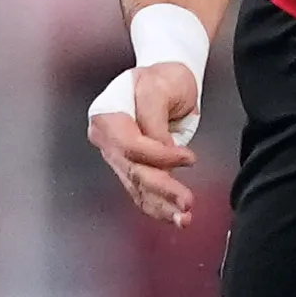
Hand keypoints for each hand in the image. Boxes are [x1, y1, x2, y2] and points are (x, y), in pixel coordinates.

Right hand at [89, 60, 200, 227]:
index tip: (189, 158)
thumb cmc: (163, 78)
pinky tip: (176, 218)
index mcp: (106, 116)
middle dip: (161, 189)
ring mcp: (117, 156)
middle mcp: (106, 139)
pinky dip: (158, 207)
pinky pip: (142, 192)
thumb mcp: (158, 88)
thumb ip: (155, 120)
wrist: (167, 80)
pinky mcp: (131, 168)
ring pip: (137, 187)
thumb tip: (163, 151)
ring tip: (185, 219)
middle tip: (187, 202)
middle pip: (133, 170)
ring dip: (161, 206)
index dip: (158, 156)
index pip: (129, 145)